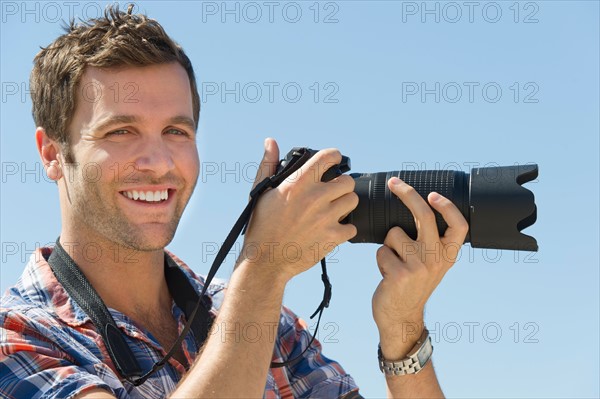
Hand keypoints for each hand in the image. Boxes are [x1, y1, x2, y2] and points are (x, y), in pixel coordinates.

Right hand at [241, 138, 357, 281]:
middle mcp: (315, 198)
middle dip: (341, 185)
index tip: (334, 161)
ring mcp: (326, 218)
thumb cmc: (261, 226)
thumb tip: (271, 142)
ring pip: (353, 201)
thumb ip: (268, 164)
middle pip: (347, 181)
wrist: (266, 261)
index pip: (328, 157)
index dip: (334, 156)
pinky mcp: (333, 237)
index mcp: (298, 183)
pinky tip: (331, 229)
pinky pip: (352, 227)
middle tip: (332, 192)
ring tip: (332, 210)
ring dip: (344, 205)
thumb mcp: (261, 192)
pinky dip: (344, 229)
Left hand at [372, 177, 467, 352]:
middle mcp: (437, 259)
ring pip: (393, 234)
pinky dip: (380, 259)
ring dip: (388, 246)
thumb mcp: (430, 265)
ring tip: (394, 263)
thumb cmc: (411, 285)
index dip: (448, 207)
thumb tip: (414, 208)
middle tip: (393, 183)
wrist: (400, 317)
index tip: (433, 194)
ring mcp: (419, 266)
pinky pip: (381, 250)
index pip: (458, 226)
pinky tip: (388, 275)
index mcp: (448, 255)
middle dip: (407, 194)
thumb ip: (429, 242)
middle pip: (423, 216)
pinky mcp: (400, 273)